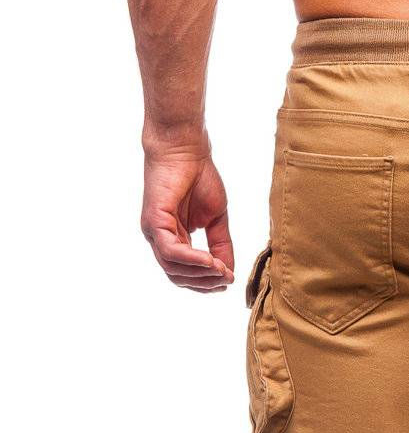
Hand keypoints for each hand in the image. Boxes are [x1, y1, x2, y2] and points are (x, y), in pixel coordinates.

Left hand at [140, 143, 234, 292]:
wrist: (186, 150)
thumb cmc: (199, 178)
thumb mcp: (216, 221)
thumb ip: (221, 246)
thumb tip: (229, 273)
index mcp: (173, 239)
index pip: (185, 274)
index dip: (206, 282)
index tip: (228, 280)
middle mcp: (160, 239)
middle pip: (178, 276)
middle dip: (205, 282)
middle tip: (227, 279)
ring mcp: (154, 231)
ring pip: (172, 269)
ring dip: (200, 274)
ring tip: (221, 270)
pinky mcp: (154, 221)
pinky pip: (170, 251)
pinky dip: (192, 260)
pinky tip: (210, 261)